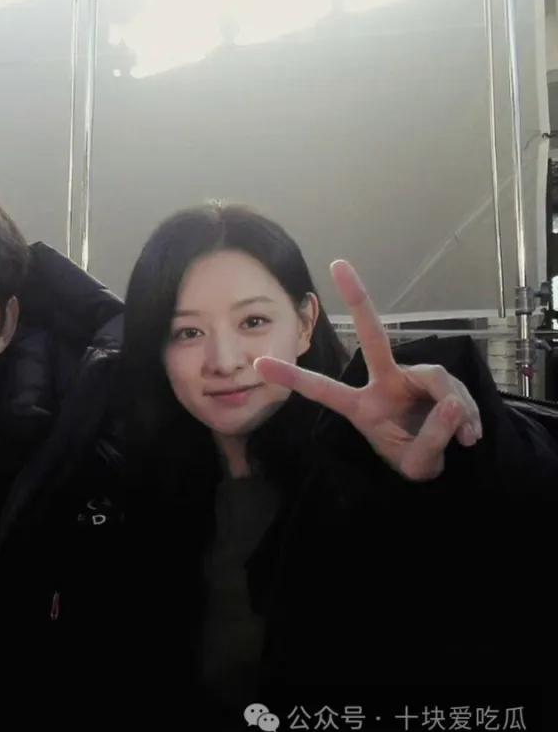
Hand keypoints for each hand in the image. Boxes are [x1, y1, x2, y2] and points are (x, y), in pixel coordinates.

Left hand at [255, 261, 481, 481]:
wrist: (443, 465)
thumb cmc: (413, 460)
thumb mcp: (417, 465)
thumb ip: (431, 438)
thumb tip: (450, 403)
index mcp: (361, 408)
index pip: (323, 390)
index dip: (293, 377)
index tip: (259, 363)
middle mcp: (383, 385)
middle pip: (373, 338)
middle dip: (358, 299)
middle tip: (339, 265)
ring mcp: (409, 379)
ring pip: (436, 378)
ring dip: (454, 408)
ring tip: (466, 438)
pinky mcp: (435, 381)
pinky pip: (454, 388)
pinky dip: (467, 412)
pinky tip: (471, 435)